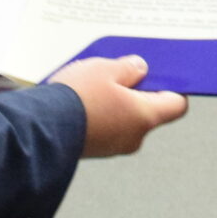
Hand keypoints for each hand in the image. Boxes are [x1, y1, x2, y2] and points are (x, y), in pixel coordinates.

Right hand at [53, 54, 188, 156]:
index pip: (176, 105)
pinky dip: (99, 113)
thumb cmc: (77, 99)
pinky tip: (81, 99)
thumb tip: (139, 69)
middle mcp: (134, 137)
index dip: (172, 87)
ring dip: (114, 102)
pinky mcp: (94, 149)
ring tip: (93, 83)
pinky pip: (105, 127)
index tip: (161, 75)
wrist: (39, 128)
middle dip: (135, 91)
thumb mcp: (105, 69)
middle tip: (119, 72)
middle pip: (147, 111)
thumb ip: (128, 67)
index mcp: (145, 117)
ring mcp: (113, 146)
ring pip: (123, 119)